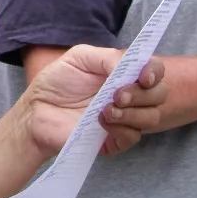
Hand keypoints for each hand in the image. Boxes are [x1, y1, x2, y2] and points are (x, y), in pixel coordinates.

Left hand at [19, 47, 167, 158]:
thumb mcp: (80, 57)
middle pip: (159, 95)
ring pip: (151, 117)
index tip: (144, 77)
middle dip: (141, 94)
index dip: (155, 72)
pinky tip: (100, 121)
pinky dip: (120, 128)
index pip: (155, 71)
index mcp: (124, 73)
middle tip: (117, 94)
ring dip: (132, 112)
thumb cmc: (57, 82)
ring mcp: (125, 119)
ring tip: (105, 109)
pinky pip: (133, 137)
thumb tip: (132, 66)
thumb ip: (108, 57)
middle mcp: (131, 95)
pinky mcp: (115, 140)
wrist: (36, 110)